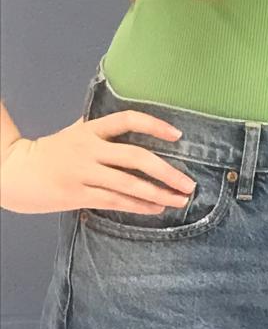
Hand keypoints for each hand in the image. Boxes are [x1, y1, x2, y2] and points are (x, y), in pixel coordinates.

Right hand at [0, 111, 194, 214]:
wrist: (14, 172)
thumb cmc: (50, 151)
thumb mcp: (75, 131)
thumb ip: (101, 128)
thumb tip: (131, 122)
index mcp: (91, 129)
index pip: (128, 120)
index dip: (155, 125)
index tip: (178, 136)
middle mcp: (90, 149)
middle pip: (136, 157)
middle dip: (167, 171)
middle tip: (189, 183)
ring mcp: (83, 173)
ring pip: (128, 184)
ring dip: (158, 193)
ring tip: (179, 200)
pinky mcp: (77, 196)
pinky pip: (114, 202)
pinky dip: (138, 205)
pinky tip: (156, 208)